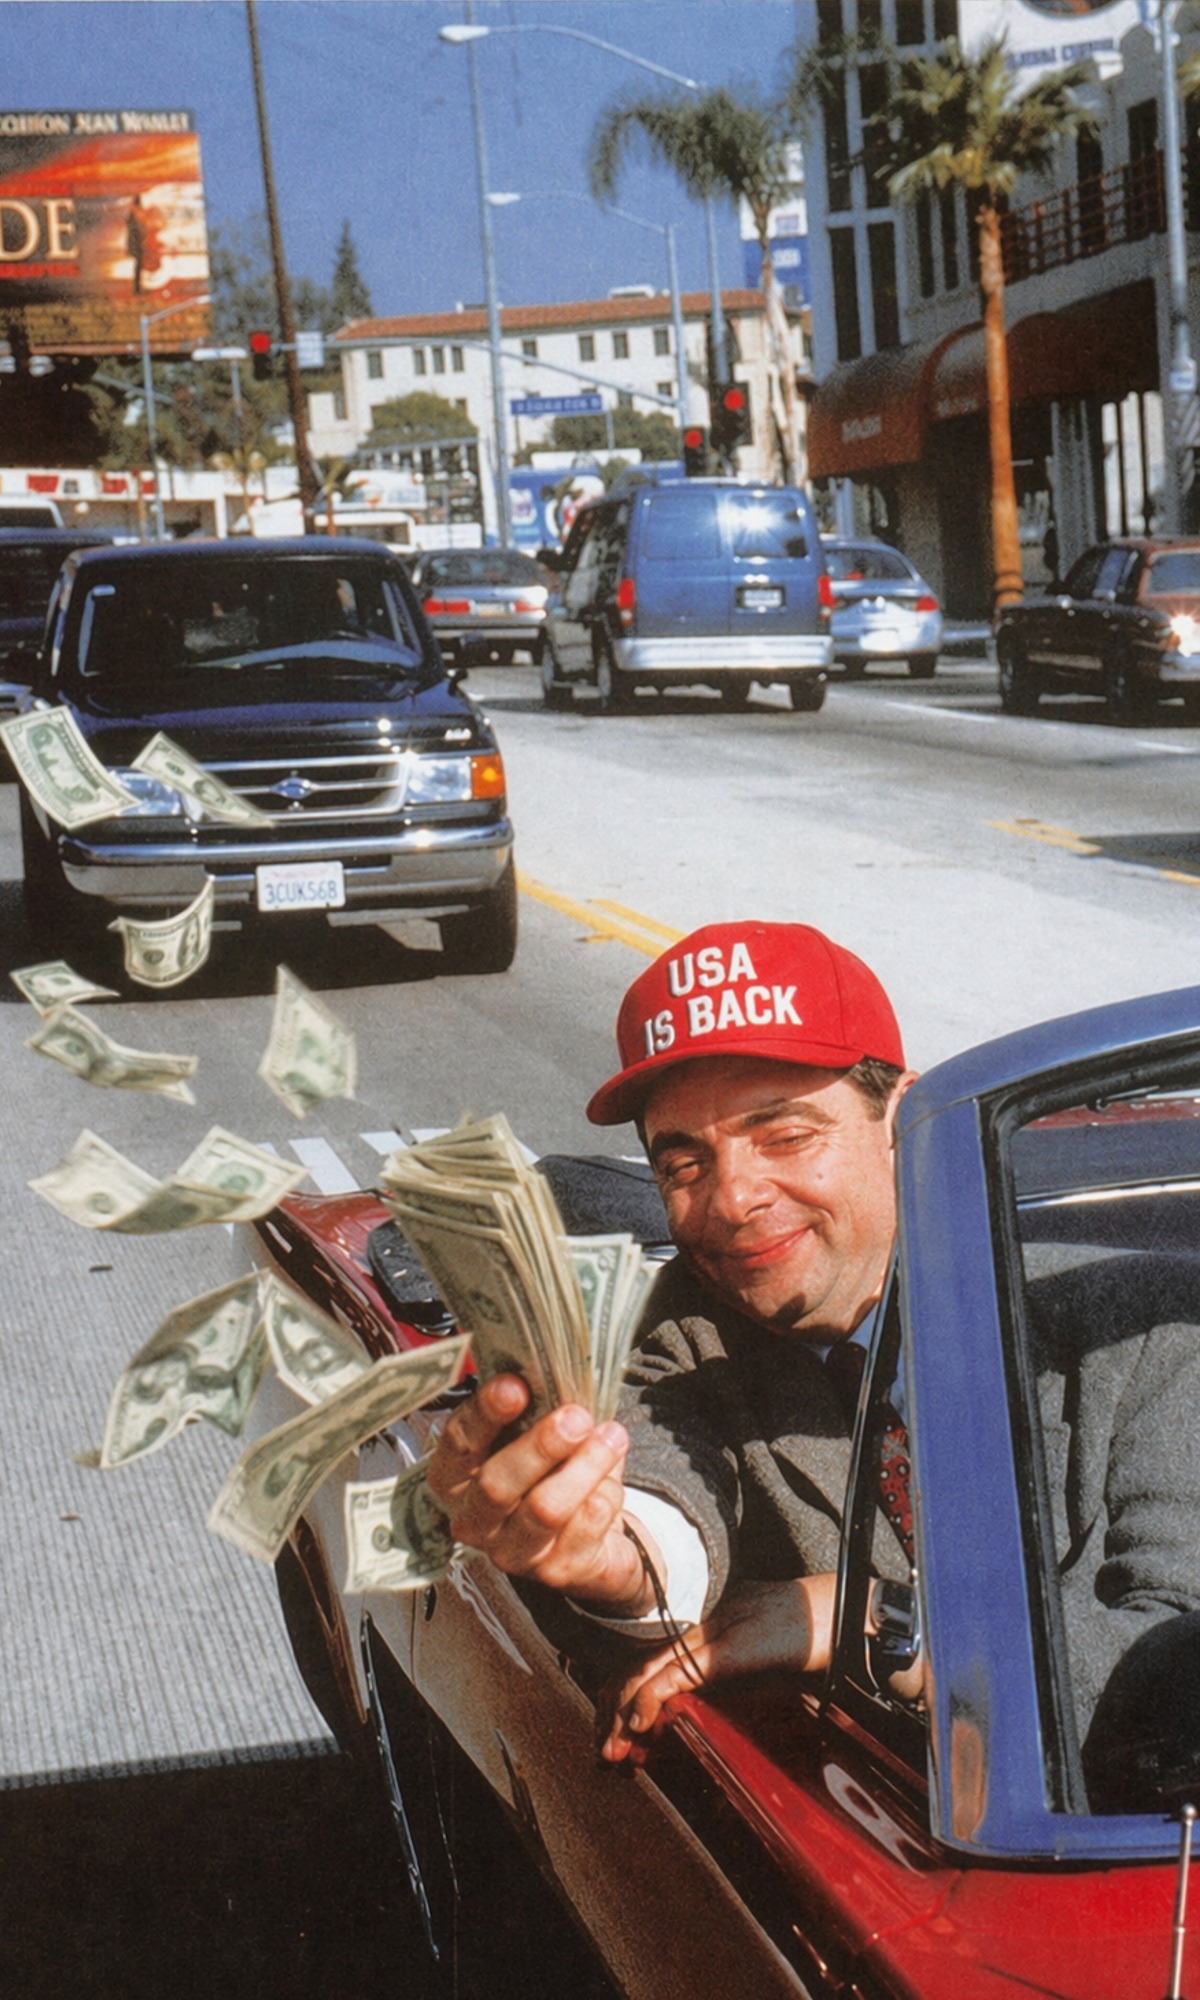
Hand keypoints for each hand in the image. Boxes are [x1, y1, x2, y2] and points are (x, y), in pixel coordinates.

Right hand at [425, 1374, 649, 1608]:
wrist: (588, 1537)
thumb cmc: (550, 1472)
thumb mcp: (535, 1436)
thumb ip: (536, 1409)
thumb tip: (555, 1371)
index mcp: (455, 1478)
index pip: (458, 1443)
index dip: (485, 1413)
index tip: (517, 1386)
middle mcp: (473, 1520)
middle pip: (497, 1485)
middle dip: (540, 1446)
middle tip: (576, 1417)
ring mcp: (510, 1552)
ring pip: (545, 1509)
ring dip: (584, 1466)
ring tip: (611, 1435)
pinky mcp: (553, 1573)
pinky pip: (584, 1527)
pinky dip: (606, 1494)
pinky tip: (613, 1478)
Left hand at [598, 1574, 836, 1763]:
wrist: (810, 1621)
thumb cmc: (778, 1644)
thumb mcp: (733, 1672)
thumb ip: (702, 1685)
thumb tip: (668, 1718)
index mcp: (683, 1641)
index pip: (636, 1670)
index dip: (616, 1703)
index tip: (610, 1738)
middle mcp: (680, 1638)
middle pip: (628, 1674)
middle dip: (610, 1718)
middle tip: (604, 1753)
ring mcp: (692, 1643)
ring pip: (639, 1678)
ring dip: (620, 1719)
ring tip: (614, 1749)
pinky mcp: (709, 1654)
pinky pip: (668, 1678)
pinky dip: (647, 1703)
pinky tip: (640, 1725)